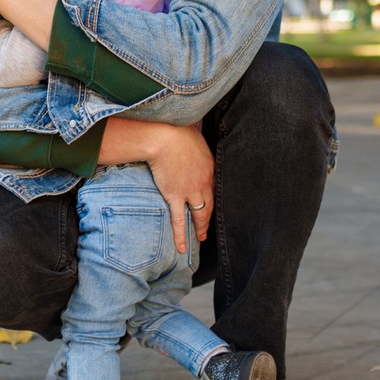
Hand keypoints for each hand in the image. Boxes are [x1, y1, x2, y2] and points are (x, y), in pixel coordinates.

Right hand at [145, 124, 214, 252]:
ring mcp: (190, 191)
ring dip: (200, 228)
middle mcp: (204, 183)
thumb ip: (198, 148)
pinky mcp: (175, 196)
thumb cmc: (177, 132)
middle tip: (209, 229)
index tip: (212, 207)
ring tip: (200, 238)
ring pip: (199, 214)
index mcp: (210, 168)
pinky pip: (179, 219)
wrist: (164, 138)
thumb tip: (195, 145)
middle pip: (210, 205)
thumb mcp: (196, 138)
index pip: (214, 189)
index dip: (214, 200)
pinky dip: (181, 235)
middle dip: (210, 219)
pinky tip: (182, 247)